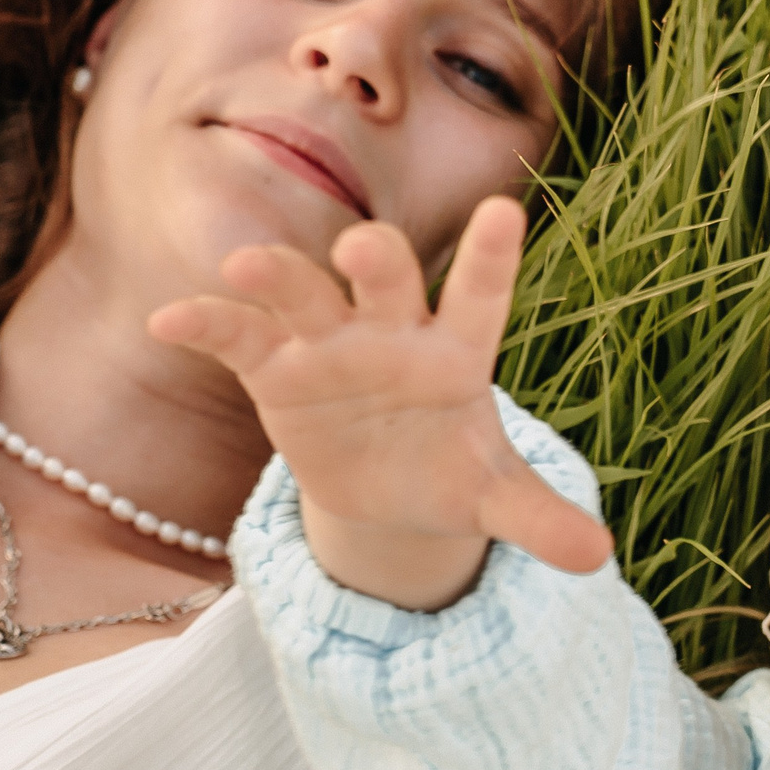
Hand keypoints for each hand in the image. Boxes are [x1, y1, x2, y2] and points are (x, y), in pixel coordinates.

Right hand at [150, 197, 611, 609]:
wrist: (389, 488)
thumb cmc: (450, 469)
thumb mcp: (494, 499)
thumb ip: (538, 518)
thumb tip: (597, 557)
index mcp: (457, 350)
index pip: (480, 297)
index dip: (491, 258)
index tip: (506, 212)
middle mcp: (392, 329)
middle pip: (385, 278)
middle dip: (373, 261)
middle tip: (364, 249)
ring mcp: (329, 341)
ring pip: (304, 293)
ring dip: (279, 277)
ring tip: (247, 266)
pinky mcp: (275, 366)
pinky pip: (239, 337)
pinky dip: (207, 324)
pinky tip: (172, 322)